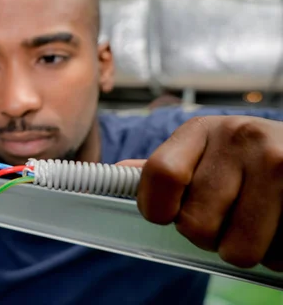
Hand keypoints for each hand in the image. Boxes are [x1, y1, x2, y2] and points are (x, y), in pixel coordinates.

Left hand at [119, 116, 282, 270]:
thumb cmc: (245, 157)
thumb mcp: (203, 150)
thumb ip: (167, 169)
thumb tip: (116, 174)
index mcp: (200, 129)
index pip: (161, 174)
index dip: (156, 208)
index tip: (166, 217)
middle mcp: (238, 137)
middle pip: (196, 224)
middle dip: (206, 235)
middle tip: (223, 219)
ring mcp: (278, 161)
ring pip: (239, 249)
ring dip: (245, 249)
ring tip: (255, 224)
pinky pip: (279, 254)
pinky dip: (276, 254)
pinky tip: (278, 226)